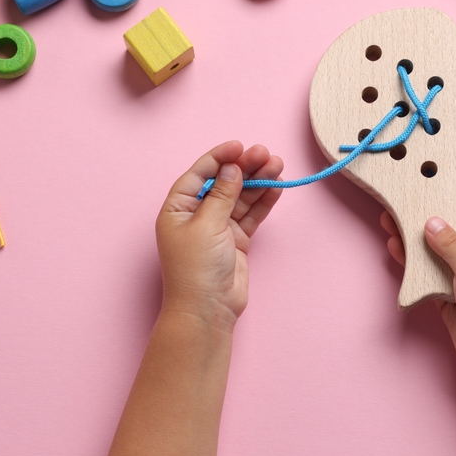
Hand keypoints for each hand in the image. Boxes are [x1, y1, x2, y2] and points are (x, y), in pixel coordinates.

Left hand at [156, 141, 282, 332]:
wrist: (208, 310)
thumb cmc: (196, 269)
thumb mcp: (207, 225)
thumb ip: (222, 194)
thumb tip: (232, 168)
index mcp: (177, 209)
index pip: (199, 175)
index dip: (218, 158)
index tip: (239, 146)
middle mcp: (197, 215)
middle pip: (223, 183)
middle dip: (244, 168)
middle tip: (265, 154)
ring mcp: (218, 227)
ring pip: (240, 197)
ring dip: (258, 181)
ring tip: (277, 165)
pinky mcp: (237, 240)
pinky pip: (251, 214)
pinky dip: (263, 201)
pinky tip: (276, 186)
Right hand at [380, 191, 455, 377]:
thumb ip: (451, 243)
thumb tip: (431, 221)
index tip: (437, 177)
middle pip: (450, 225)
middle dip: (427, 212)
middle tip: (403, 198)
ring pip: (433, 248)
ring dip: (413, 237)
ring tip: (390, 220)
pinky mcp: (445, 293)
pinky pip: (424, 271)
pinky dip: (410, 261)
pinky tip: (395, 249)